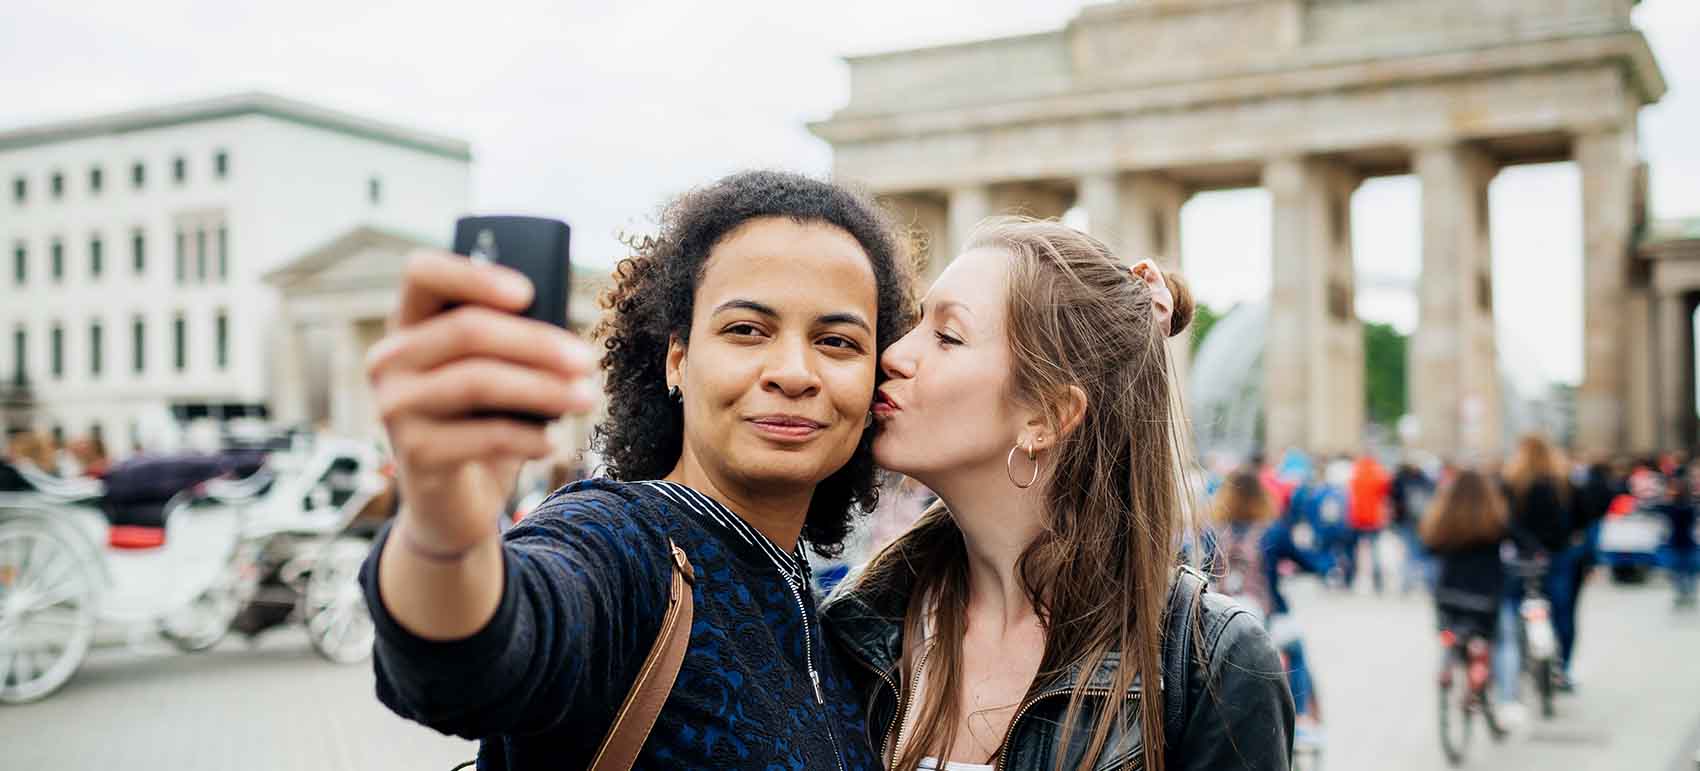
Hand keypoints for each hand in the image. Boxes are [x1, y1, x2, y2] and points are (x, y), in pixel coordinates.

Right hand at [366, 250, 598, 554]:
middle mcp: (390, 360)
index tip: (527, 292)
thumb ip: (511, 344)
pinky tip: (552, 444)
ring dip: (544, 388)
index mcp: (409, 325)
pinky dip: (529, 437)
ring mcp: (394, 407)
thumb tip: (561, 333)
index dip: (474, 275)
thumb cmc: (481, 425)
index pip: (423, 274)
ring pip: (479, 380)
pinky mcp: (413, 454)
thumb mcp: (495, 376)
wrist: (451, 504)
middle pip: (468, 330)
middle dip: (538, 343)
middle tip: (586, 360)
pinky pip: (485, 435)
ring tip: (586, 398)